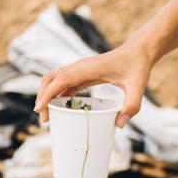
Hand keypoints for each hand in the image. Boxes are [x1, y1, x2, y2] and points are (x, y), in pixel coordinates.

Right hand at [34, 43, 153, 127]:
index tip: (39, 109)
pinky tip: (60, 108)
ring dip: (47, 95)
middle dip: (42, 97)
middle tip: (44, 118)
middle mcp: (80, 67)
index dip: (48, 93)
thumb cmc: (137, 67)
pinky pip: (64, 83)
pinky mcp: (83, 73)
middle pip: (51, 79)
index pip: (61, 79)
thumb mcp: (137, 87)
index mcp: (88, 68)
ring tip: (48, 116)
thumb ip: (132, 106)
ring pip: (55, 80)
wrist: (138, 52)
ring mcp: (79, 69)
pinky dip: (57, 94)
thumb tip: (120, 124)